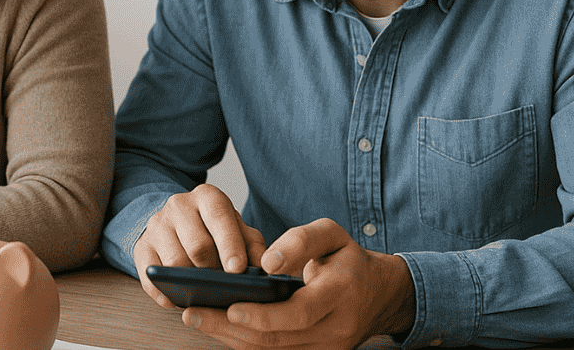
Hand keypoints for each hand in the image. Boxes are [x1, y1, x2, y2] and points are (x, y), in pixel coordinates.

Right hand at [133, 184, 268, 307]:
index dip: (230, 244)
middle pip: (197, 245)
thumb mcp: (239, 231)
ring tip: (205, 294)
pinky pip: (151, 276)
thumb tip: (267, 268)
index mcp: (207, 196)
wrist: (178, 224)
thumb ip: (255, 247)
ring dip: (191, 283)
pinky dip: (165, 293)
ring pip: (174, 262)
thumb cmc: (215, 231)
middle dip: (213, 270)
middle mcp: (179, 205)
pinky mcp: (142, 246)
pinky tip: (178, 299)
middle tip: (224, 286)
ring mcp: (157, 225)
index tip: (238, 269)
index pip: (219, 217)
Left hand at [181, 218, 415, 349]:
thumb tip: (268, 263)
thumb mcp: (332, 235)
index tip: (229, 306)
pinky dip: (245, 343)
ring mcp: (328, 348)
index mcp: (341, 293)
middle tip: (193, 313)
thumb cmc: (348, 259)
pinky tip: (219, 328)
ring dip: (232, 338)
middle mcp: (336, 328)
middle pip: (278, 338)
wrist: (380, 293)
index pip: (298, 313)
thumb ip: (301, 240)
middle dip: (230, 329)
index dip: (262, 314)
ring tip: (197, 319)